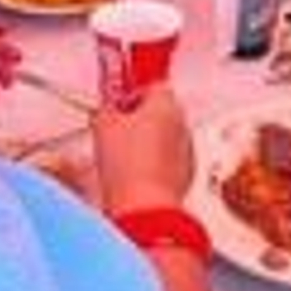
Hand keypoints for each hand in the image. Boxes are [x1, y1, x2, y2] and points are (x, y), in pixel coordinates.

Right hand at [93, 86, 192, 211]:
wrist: (143, 205)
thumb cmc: (128, 165)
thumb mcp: (103, 125)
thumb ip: (106, 110)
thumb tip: (105, 111)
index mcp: (166, 104)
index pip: (153, 85)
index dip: (132, 94)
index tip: (119, 104)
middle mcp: (182, 124)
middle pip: (162, 111)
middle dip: (140, 118)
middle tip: (118, 128)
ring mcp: (187, 150)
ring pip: (166, 137)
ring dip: (148, 141)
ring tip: (124, 155)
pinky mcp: (185, 174)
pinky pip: (169, 160)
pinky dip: (154, 164)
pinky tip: (135, 173)